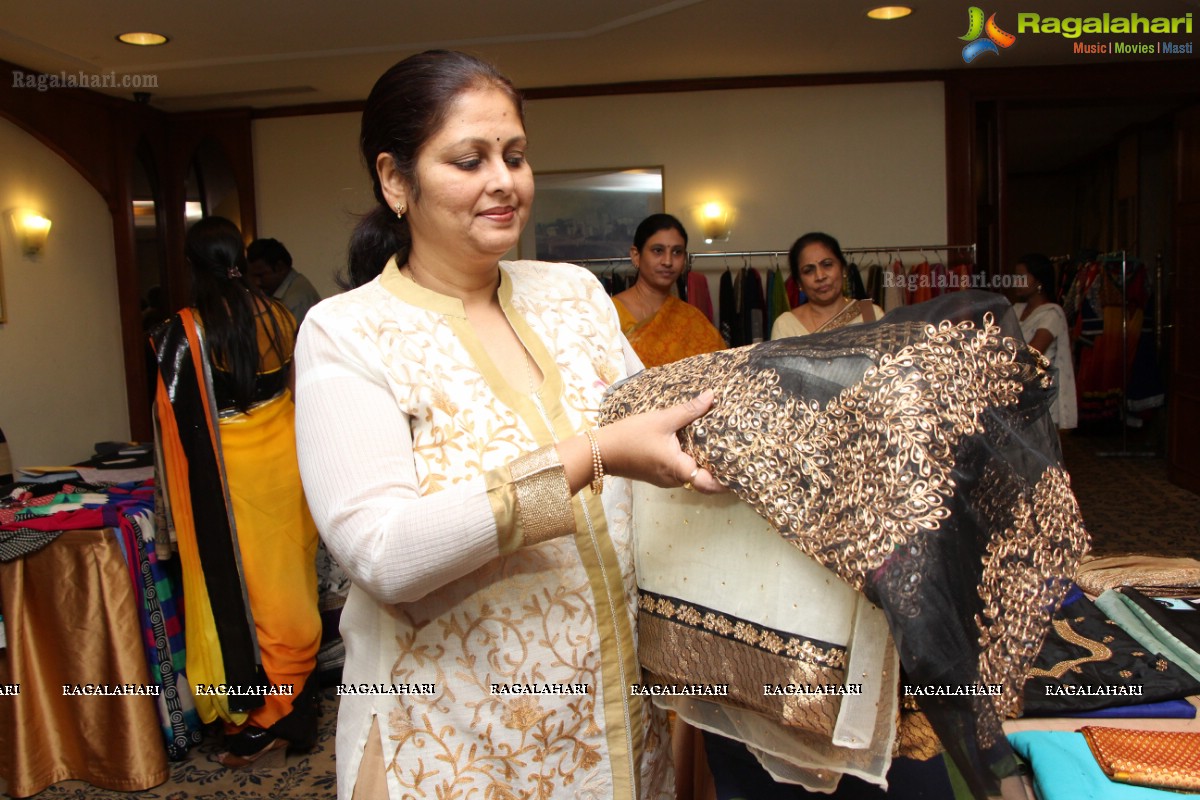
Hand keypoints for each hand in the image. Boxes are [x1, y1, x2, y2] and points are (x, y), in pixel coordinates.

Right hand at [598, 390, 724, 493]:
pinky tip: (695, 446)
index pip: (710, 484)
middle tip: (735, 453)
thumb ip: (689, 410)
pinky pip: (681, 472)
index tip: (741, 469)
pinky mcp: (658, 475)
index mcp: (679, 468)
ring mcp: (666, 480)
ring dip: (704, 465)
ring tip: (720, 446)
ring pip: (692, 476)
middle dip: (719, 470)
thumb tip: (712, 397)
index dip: (727, 481)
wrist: (601, 450)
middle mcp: (675, 479)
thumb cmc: (631, 436)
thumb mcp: (662, 420)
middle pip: (704, 481)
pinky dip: (690, 462)